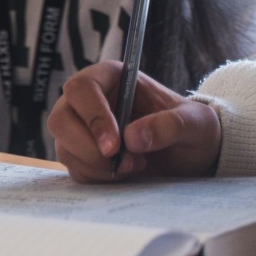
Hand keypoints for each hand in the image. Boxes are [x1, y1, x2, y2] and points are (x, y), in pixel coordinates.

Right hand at [47, 60, 220, 181]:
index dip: (93, 117)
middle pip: (61, 119)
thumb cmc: (192, 128)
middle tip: (125, 163)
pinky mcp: (82, 153)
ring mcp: (81, 127)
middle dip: (89, 148)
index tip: (114, 146)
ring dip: (96, 165)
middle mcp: (89, 100)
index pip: (82, 89)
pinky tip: (125, 173)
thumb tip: (133, 138)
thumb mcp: (195, 124)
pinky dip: (97, 177)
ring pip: (64, 146)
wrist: (192, 152)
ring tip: (135, 166)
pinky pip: (74, 168)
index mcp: (111, 78)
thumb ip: (169, 125)